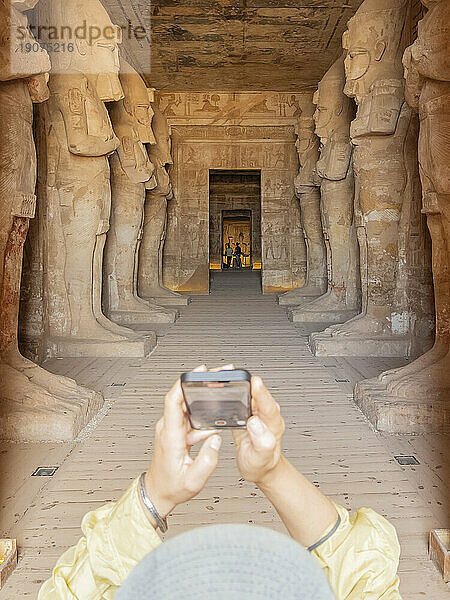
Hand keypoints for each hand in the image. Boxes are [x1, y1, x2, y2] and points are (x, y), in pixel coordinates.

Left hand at [145, 367, 221, 520]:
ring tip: (221, 393)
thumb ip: (207, 460)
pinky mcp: (175, 431)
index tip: (199, 372)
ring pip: (187, 405)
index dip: (185, 382)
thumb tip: (216, 440)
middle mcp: (168, 428)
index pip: (173, 400)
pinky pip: (189, 415)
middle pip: (182, 396)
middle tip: (220, 376)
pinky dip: (202, 412)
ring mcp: (171, 428)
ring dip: (203, 398)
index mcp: (170, 435)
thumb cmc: (171, 487)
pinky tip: (214, 418)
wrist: (158, 493)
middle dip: (200, 383)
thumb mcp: (194, 480)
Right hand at [233, 376, 284, 485]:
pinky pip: (241, 399)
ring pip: (248, 393)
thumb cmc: (261, 464)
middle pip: (257, 393)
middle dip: (247, 381)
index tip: (255, 382)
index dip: (261, 393)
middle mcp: (265, 415)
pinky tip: (224, 390)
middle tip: (233, 373)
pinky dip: (233, 393)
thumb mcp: (261, 457)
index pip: (268, 405)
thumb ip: (262, 441)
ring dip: (239, 384)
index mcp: (272, 424)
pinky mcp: (246, 412)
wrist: (259, 468)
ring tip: (225, 376)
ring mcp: (256, 412)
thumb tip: (255, 423)